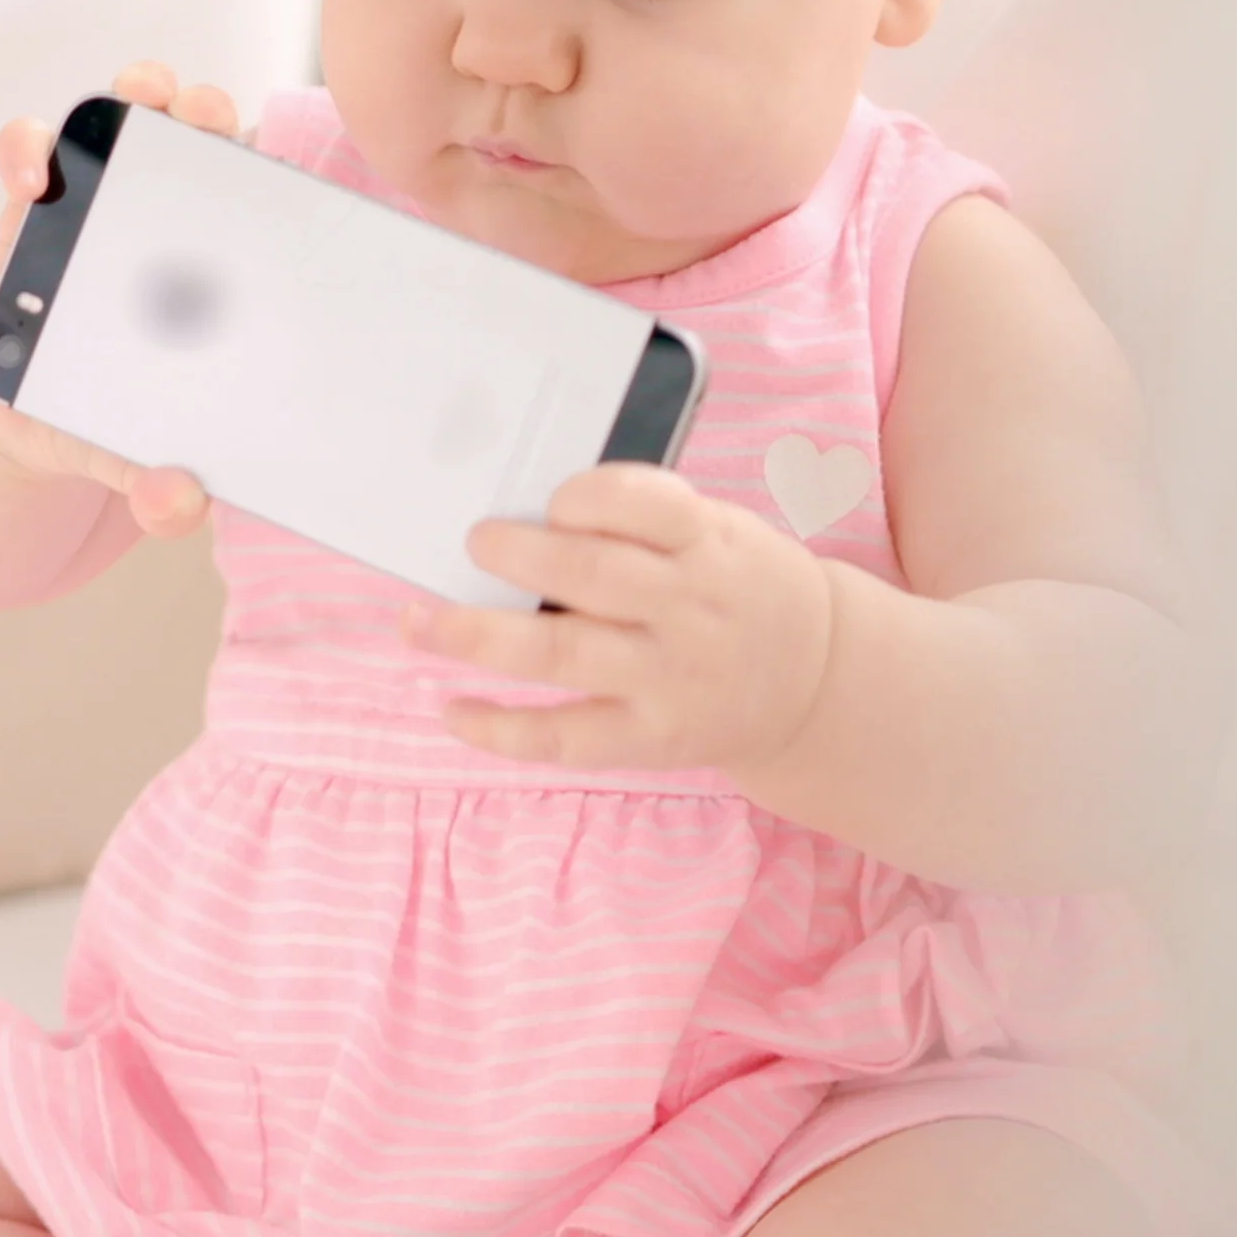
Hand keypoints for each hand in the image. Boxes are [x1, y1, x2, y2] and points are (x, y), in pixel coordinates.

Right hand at [0, 59, 244, 539]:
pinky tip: (29, 179)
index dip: (265, 173)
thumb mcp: (131, 452)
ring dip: (131, 97)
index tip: (273, 171)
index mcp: (209, 269)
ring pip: (119, 122)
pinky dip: (26, 150)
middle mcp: (156, 219)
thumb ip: (156, 483)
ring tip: (135, 101)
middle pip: (192, 137)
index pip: (249, 202)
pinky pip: (27, 155)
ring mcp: (92, 205)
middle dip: (203, 111)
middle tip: (206, 121)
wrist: (12, 409)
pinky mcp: (29, 210)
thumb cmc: (102, 413)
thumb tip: (180, 503)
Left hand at [402, 462, 839, 775]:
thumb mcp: (719, 532)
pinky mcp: (650, 737)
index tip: (549, 499)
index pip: (642, 505)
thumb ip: (646, 521)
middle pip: (589, 576)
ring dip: (477, 635)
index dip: (584, 499)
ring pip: (560, 654)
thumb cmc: (739, 586)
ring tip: (419, 622)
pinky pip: (564, 736)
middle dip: (516, 555)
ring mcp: (668, 679)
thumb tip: (524, 513)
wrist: (817, 680)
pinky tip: (452, 710)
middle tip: (472, 542)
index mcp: (709, 542)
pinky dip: (501, 728)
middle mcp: (689, 610)